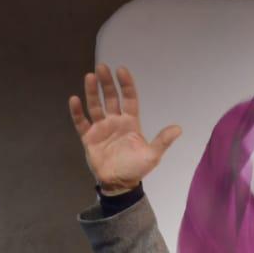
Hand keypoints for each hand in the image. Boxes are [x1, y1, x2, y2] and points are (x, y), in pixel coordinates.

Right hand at [70, 64, 180, 195]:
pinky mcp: (88, 137)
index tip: (121, 70)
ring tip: (89, 77)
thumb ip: (162, 140)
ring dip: (92, 92)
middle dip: (107, 83)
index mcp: (130, 122)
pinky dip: (77, 111)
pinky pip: (81, 121)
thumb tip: (179, 128)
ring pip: (95, 106)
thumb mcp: (152, 155)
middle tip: (101, 67)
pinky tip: (74, 99)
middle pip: (110, 98)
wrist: (119, 184)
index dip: (126, 85)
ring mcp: (101, 128)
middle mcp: (115, 121)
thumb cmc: (136, 168)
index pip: (128, 99)